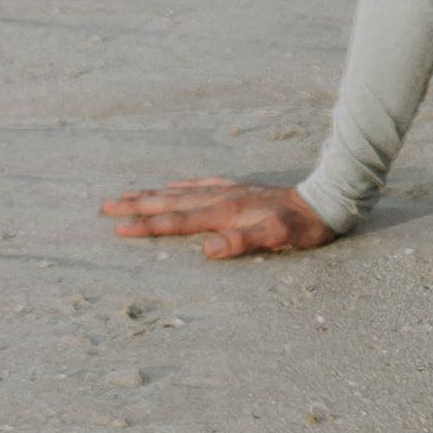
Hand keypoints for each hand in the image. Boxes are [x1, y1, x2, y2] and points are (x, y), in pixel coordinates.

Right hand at [101, 176, 335, 258]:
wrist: (327, 199)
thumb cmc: (304, 226)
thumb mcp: (278, 237)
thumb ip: (244, 242)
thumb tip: (209, 248)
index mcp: (226, 212)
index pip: (178, 221)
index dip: (147, 226)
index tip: (118, 228)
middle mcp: (223, 197)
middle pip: (171, 201)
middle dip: (138, 205)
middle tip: (106, 205)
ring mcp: (231, 190)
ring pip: (182, 191)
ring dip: (154, 193)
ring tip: (128, 192)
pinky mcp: (241, 188)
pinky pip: (203, 184)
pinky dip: (183, 185)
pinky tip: (175, 184)